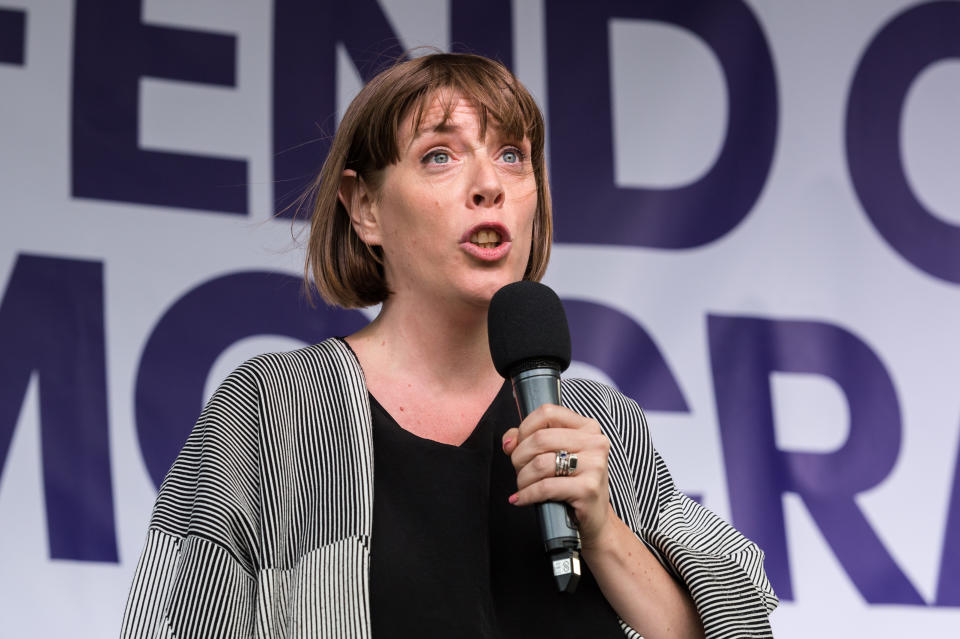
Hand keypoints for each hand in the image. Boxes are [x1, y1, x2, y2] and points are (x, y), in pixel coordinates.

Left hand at [502, 403, 612, 543]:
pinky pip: (545, 487)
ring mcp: (594, 465)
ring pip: (540, 463)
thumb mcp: (553, 455)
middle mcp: (595, 442)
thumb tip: (509, 442)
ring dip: (523, 478)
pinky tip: (521, 499)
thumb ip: (527, 439)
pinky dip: (527, 494)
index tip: (518, 445)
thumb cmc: (571, 484)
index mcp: (587, 427)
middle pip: (540, 438)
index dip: (524, 428)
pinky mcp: (588, 488)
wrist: (594, 519)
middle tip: (519, 470)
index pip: (547, 412)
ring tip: (522, 486)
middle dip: (519, 457)